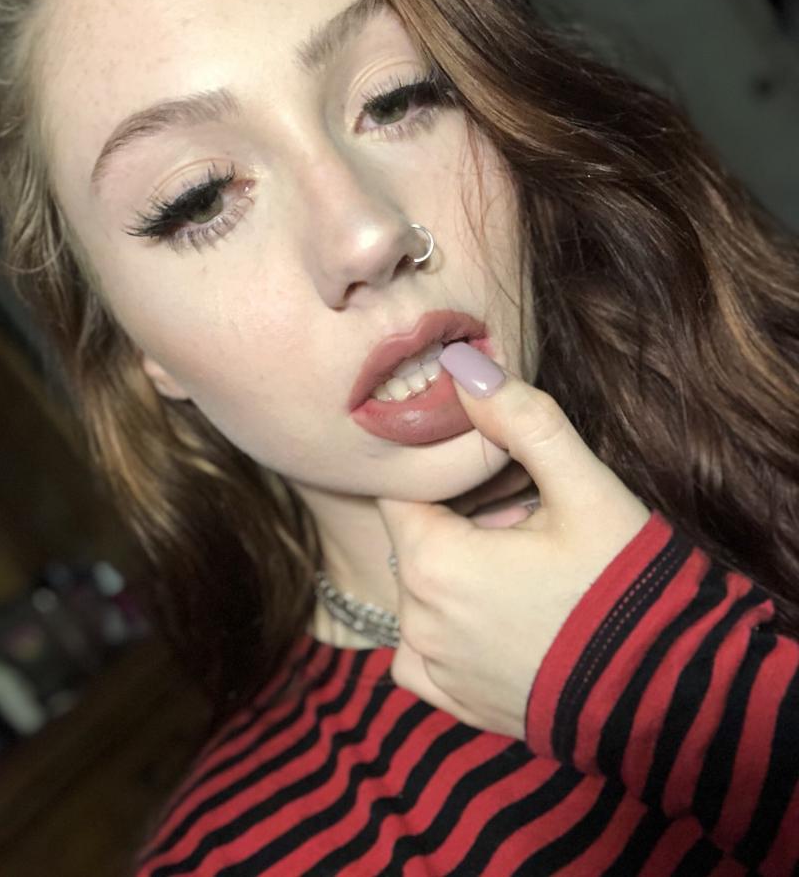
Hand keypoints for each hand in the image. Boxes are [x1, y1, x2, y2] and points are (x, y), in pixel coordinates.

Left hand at [377, 344, 650, 740]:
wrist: (667, 692)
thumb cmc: (624, 584)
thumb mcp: (584, 488)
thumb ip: (522, 420)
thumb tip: (462, 366)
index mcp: (434, 560)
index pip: (401, 491)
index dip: (439, 475)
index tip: (485, 477)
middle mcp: (418, 618)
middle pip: (414, 540)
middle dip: (456, 523)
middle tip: (523, 526)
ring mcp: (433, 666)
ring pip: (419, 592)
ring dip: (455, 574)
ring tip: (522, 573)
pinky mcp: (453, 702)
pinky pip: (420, 652)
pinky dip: (444, 629)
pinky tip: (494, 618)